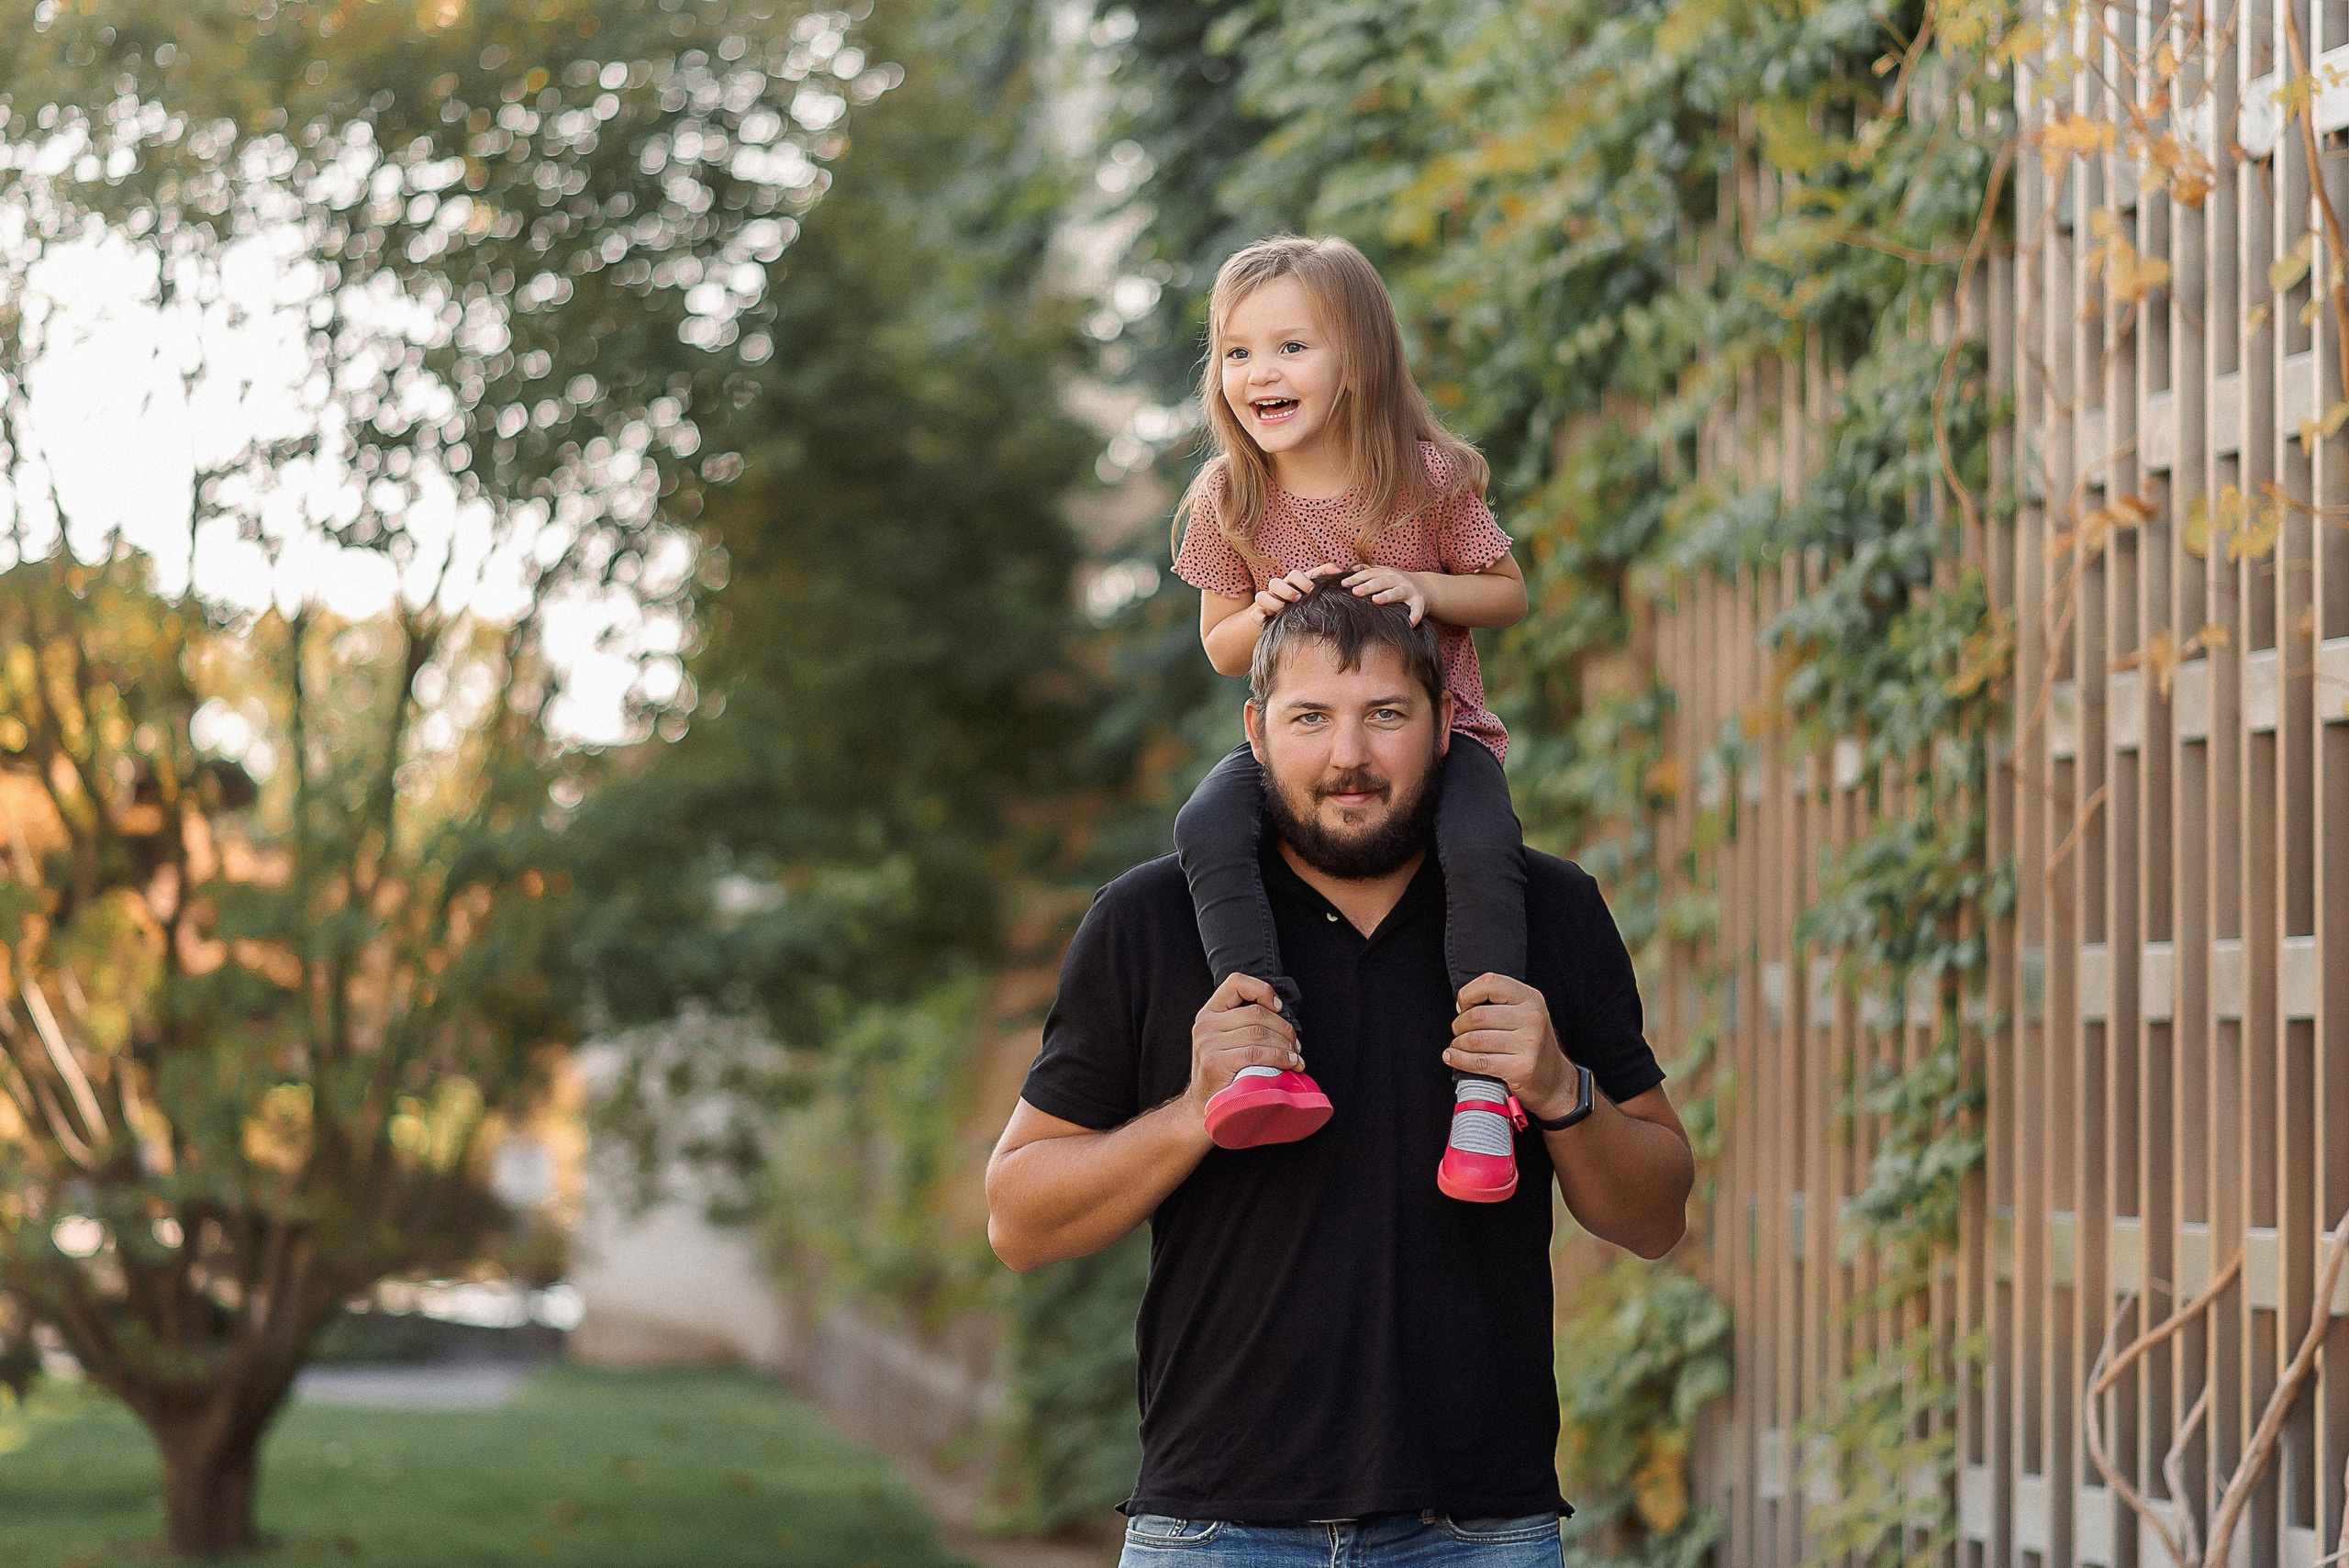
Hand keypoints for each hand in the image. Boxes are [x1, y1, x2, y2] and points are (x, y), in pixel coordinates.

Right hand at [1184, 973, 1302, 1129]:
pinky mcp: (1215, 1062)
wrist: (1204, 1109)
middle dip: (1284, 1028)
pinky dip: (1280, 1057)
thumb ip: (1245, 1024)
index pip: (1236, 983)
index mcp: (1209, 1013)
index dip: (1262, 990)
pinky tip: (1290, 1064)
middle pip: (1256, 1012)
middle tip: (1296, 1046)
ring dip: (1286, 1045)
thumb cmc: (1225, 1075)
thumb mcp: (1227, 1042)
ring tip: (1295, 1058)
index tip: (1278, 1008)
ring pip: (1259, 1032)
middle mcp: (1205, 1024)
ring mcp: (1207, 1043)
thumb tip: (1283, 1015)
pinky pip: (1256, 1052)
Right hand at [1250, 563, 1345, 623]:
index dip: (1301, 580)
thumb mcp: (1319, 589)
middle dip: (1286, 590)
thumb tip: (1337, 569)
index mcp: (1293, 583)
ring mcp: (1269, 602)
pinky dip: (1258, 616)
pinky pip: (1255, 614)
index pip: (1293, 575)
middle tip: (1297, 599)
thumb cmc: (1313, 603)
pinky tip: (1265, 619)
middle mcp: (1279, 590)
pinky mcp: (1262, 616)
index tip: (1311, 589)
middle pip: (1275, 583)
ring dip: (1271, 601)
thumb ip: (1326, 577)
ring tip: (1283, 609)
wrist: (1301, 624)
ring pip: (1261, 596)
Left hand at [1341, 565, 1427, 624]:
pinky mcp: (1420, 601)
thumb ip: (1366, 572)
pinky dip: (1415, 615)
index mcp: (1385, 573)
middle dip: (1368, 586)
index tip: (1343, 584)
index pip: (1369, 574)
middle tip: (1355, 592)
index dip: (1356, 578)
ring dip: (1387, 596)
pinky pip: (1418, 609)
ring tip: (1376, 601)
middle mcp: (1397, 579)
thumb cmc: (1396, 583)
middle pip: (1381, 581)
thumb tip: (1346, 570)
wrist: (1425, 587)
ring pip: (1397, 592)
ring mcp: (1409, 589)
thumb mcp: (1382, 574)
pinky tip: (1410, 623)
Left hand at [1443, 974, 1576, 1120]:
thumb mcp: (1523, 1013)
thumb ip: (1498, 1002)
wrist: (1553, 1079)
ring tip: (1458, 1045)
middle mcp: (1532, 1018)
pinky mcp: (1521, 1067)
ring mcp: (1529, 1043)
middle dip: (1459, 1025)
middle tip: (1458, 1032)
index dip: (1467, 994)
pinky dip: (1459, 1059)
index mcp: (1530, 998)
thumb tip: (1461, 1006)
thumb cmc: (1530, 1043)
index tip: (1462, 1007)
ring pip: (1475, 1039)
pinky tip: (1452, 1057)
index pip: (1490, 983)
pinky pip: (1479, 1061)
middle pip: (1477, 1015)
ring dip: (1458, 1044)